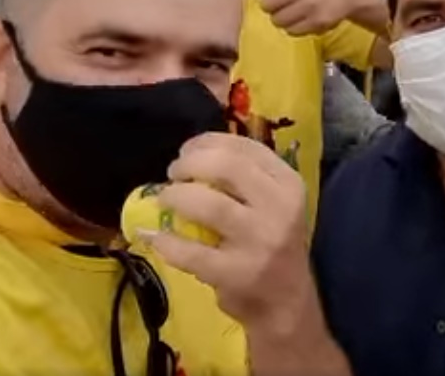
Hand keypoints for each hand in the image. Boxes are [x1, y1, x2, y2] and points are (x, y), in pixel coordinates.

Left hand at [146, 132, 311, 329]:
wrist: (286, 303)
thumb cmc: (273, 243)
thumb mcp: (275, 203)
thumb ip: (247, 176)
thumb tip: (193, 153)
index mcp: (289, 184)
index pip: (246, 147)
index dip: (207, 142)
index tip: (187, 150)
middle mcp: (279, 208)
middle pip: (226, 166)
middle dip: (189, 164)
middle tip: (173, 173)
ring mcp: (259, 242)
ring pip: (209, 204)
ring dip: (176, 196)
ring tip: (165, 199)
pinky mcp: (237, 273)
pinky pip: (191, 251)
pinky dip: (166, 241)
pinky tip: (156, 236)